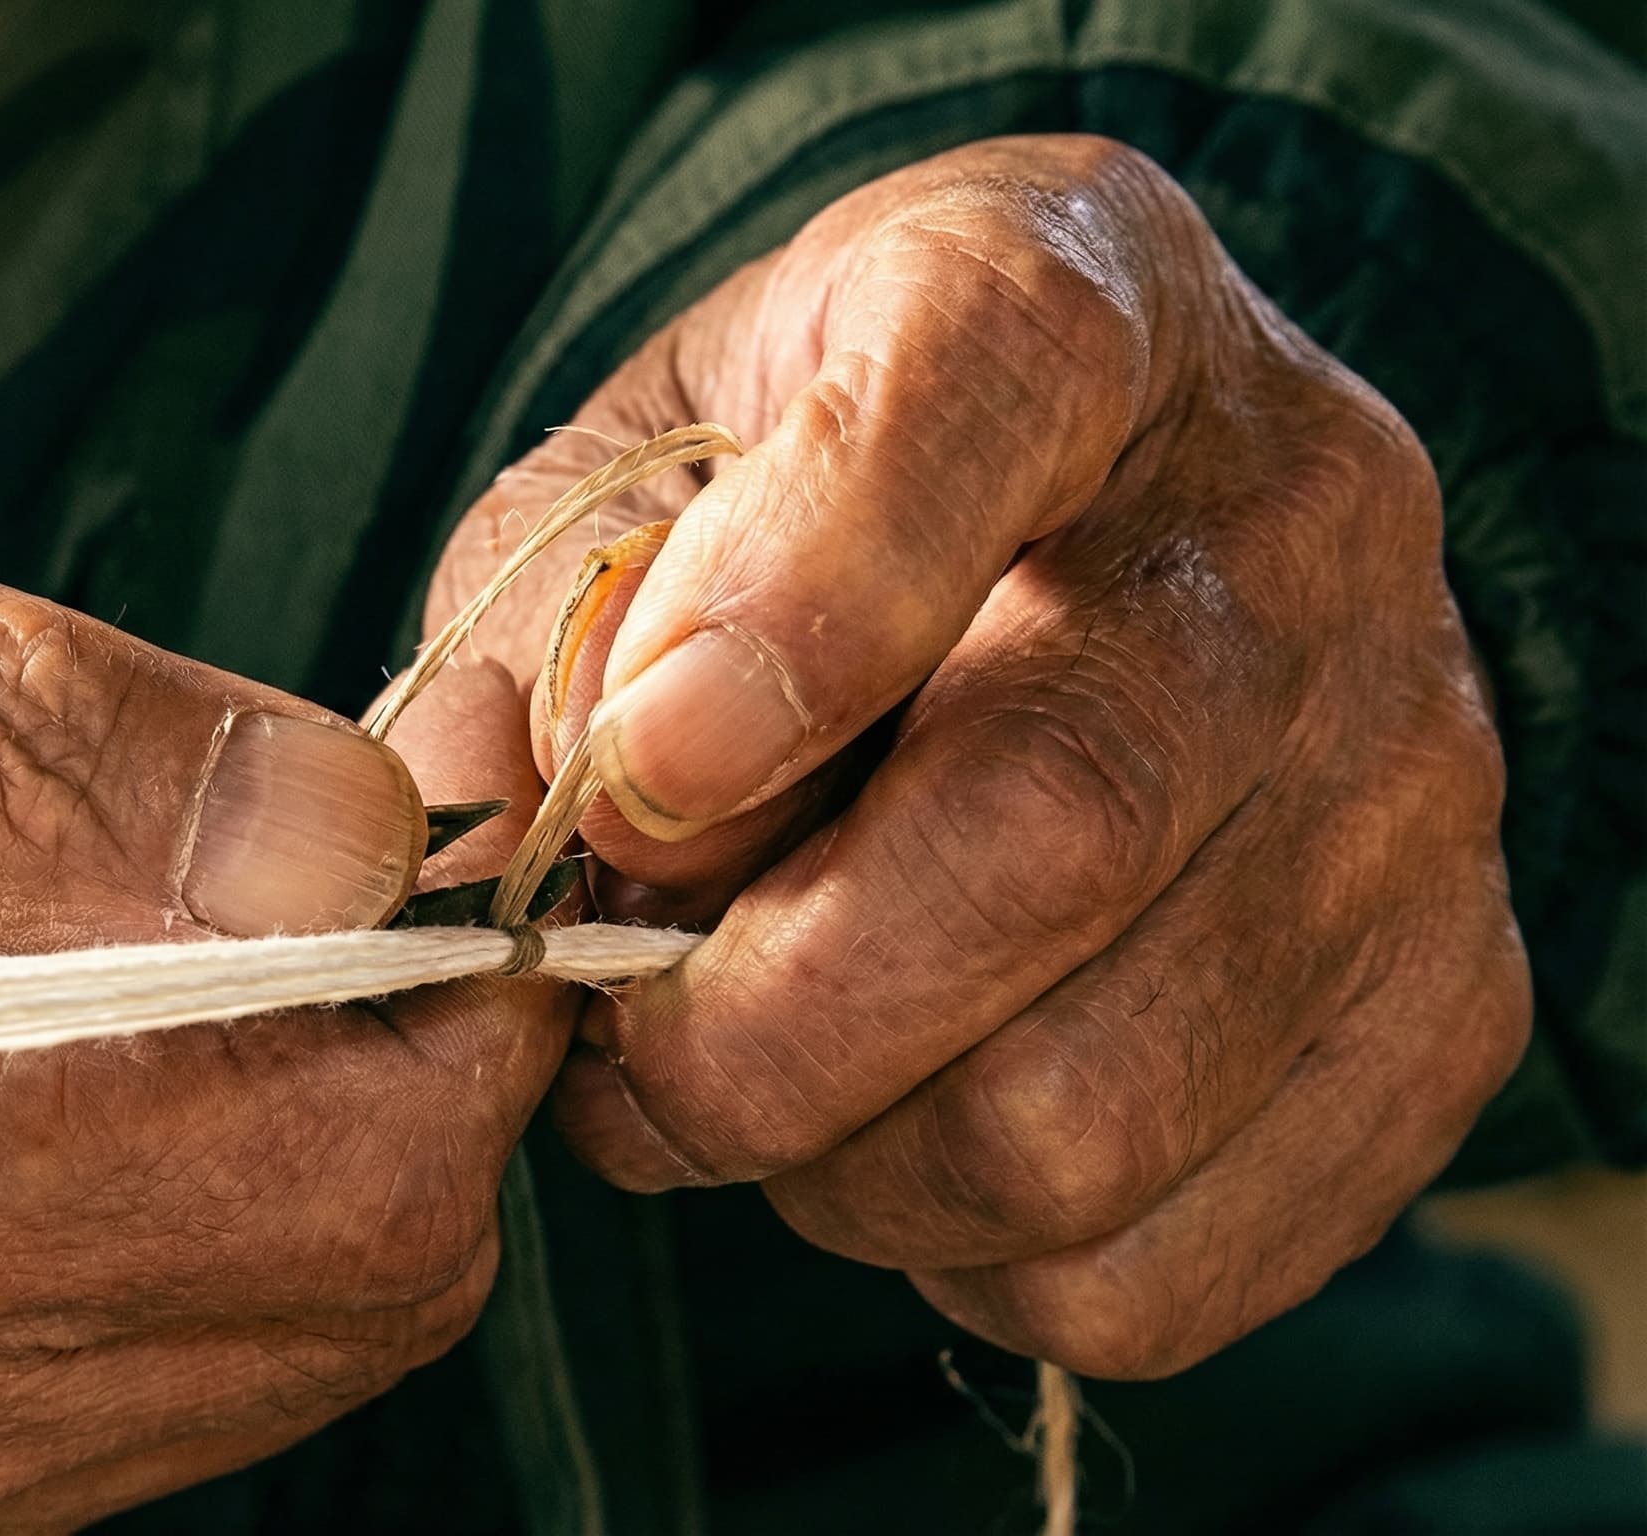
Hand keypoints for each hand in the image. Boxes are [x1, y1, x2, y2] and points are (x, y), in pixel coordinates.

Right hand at [0, 431, 565, 1530]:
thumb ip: (18, 736)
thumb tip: (343, 842)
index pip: (340, 1153)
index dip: (456, 957)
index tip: (421, 776)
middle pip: (359, 1265)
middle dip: (409, 1029)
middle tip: (319, 810)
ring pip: (298, 1329)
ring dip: (311, 1105)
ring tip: (175, 903)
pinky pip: (173, 1363)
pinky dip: (210, 1187)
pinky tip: (94, 1032)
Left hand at [413, 136, 1529, 1376]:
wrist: (1100, 543)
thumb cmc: (810, 509)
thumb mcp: (636, 477)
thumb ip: (549, 628)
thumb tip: (499, 855)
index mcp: (1070, 303)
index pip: (979, 394)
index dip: (798, 602)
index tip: (638, 779)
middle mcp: (1296, 522)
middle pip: (1049, 826)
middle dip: (752, 1019)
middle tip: (624, 1055)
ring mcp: (1409, 774)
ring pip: (1087, 1106)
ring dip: (841, 1166)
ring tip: (761, 1091)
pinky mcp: (1446, 1001)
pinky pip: (1162, 1262)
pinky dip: (972, 1258)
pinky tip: (915, 1137)